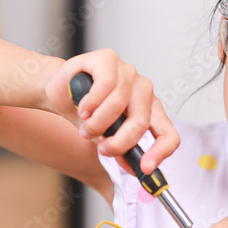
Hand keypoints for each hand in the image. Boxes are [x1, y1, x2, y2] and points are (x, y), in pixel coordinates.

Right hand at [42, 49, 179, 174]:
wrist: (59, 91)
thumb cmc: (84, 112)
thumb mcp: (104, 137)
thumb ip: (121, 150)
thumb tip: (133, 168)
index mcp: (149, 110)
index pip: (168, 133)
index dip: (160, 152)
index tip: (145, 168)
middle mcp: (143, 90)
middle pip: (141, 121)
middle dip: (119, 142)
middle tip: (102, 150)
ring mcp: (128, 73)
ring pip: (120, 104)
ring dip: (98, 123)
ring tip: (86, 127)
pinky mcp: (109, 59)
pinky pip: (106, 85)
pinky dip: (91, 103)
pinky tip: (83, 108)